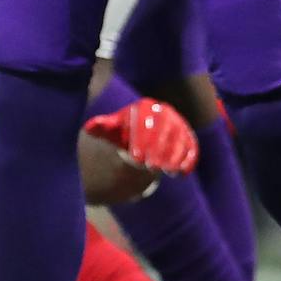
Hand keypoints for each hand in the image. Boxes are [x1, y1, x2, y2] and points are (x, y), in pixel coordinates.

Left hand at [84, 97, 198, 175]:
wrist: (144, 135)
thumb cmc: (127, 132)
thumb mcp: (114, 128)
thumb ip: (103, 127)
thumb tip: (89, 128)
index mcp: (146, 107)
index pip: (145, 123)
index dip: (141, 141)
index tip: (135, 158)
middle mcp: (165, 113)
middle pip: (164, 131)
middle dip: (158, 150)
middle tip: (150, 167)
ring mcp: (180, 124)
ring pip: (180, 140)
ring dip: (174, 156)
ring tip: (166, 171)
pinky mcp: (189, 137)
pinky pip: (192, 148)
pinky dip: (188, 159)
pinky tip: (182, 173)